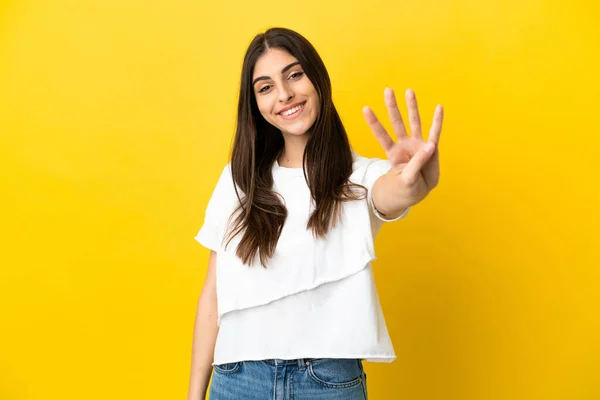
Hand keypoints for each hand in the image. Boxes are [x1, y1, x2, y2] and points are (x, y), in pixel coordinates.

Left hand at [363, 88, 443, 204]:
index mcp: (393, 153)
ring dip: (412, 107)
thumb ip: (417, 164)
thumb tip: (430, 146)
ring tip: (409, 91)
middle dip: (392, 107)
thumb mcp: (407, 179)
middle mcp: (404, 144)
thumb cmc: (407, 186)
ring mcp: (417, 145)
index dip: (374, 123)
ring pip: (414, 122)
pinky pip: (435, 132)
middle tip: (388, 90)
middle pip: (397, 122)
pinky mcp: (431, 148)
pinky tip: (439, 108)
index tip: (365, 108)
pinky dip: (437, 121)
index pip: (382, 135)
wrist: (418, 192)